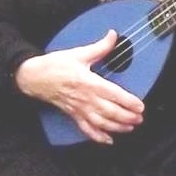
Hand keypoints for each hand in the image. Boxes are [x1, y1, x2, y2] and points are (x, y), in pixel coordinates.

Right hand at [15, 30, 143, 144]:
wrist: (35, 76)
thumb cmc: (56, 64)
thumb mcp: (78, 53)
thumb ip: (99, 47)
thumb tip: (113, 36)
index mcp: (89, 82)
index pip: (114, 94)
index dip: (130, 102)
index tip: (140, 105)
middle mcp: (86, 98)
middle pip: (112, 112)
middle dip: (128, 117)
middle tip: (139, 117)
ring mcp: (80, 109)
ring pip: (103, 123)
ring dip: (118, 127)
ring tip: (130, 127)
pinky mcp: (73, 115)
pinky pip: (87, 129)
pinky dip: (98, 137)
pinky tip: (108, 140)